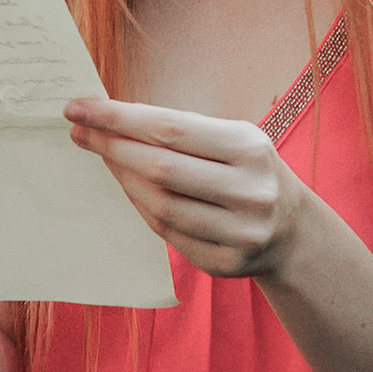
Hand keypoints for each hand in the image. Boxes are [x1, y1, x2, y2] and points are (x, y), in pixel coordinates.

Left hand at [65, 99, 306, 278]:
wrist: (293, 230)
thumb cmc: (249, 171)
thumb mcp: (234, 139)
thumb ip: (183, 131)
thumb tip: (113, 119)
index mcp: (250, 148)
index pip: (170, 128)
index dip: (119, 118)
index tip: (80, 108)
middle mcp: (249, 191)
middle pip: (161, 167)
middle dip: (112, 146)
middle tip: (80, 131)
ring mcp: (239, 232)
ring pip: (160, 205)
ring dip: (122, 178)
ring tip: (102, 156)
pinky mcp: (224, 264)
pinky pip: (167, 233)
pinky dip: (141, 207)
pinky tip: (128, 187)